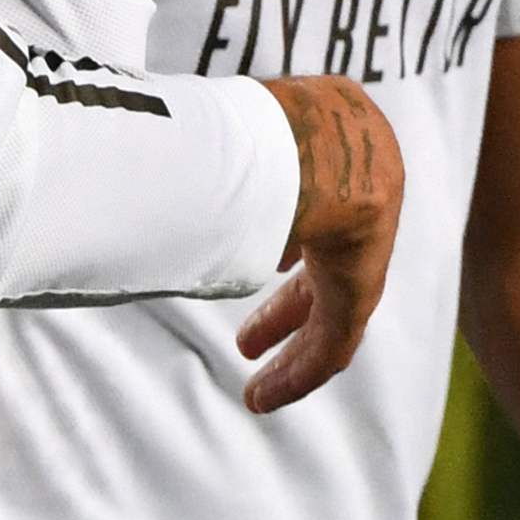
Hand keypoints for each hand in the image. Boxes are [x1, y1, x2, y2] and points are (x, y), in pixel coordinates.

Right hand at [233, 76, 400, 412]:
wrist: (317, 144)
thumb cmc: (264, 121)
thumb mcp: (245, 127)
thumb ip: (214, 145)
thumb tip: (153, 141)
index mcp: (339, 157)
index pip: (317, 207)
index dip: (284, 240)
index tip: (267, 259)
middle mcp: (362, 202)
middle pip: (323, 268)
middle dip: (284, 307)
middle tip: (247, 338)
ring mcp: (365, 247)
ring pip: (329, 315)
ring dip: (290, 351)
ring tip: (256, 384)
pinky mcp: (360, 290)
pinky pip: (331, 344)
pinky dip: (298, 373)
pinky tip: (265, 398)